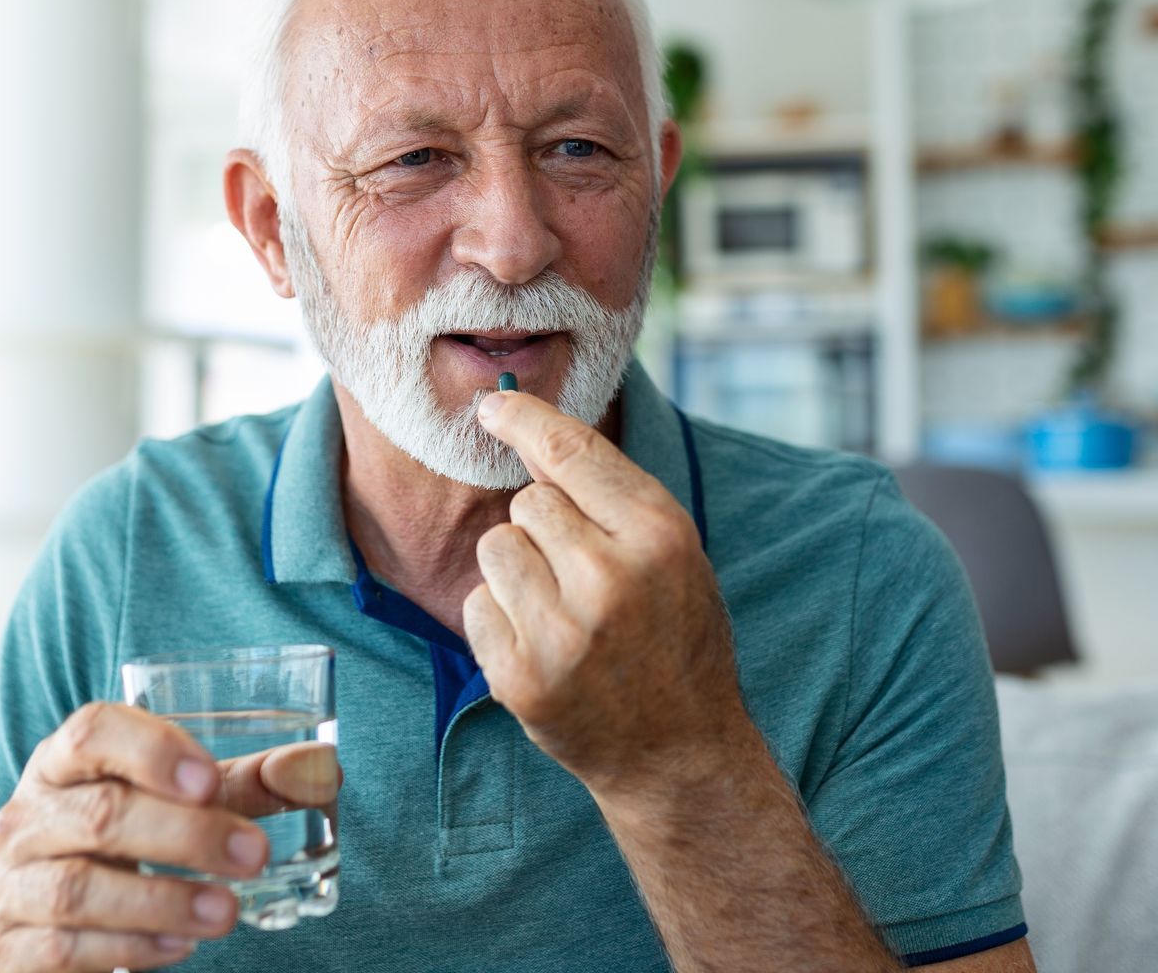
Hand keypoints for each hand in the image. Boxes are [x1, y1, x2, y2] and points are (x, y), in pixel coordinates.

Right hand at [0, 701, 339, 970]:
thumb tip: (322, 770)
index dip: (151, 750)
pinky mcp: (9, 949)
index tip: (209, 780)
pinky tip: (179, 945)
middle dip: (186, 835)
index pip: (90, 732)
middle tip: (255, 855)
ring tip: (228, 912)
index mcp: (63, 763)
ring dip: (162, 900)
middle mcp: (28, 816)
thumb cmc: (112, 842)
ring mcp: (11, 885)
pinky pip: (63, 949)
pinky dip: (128, 947)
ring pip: (79, 888)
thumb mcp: (166, 805)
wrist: (24, 918)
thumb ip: (239, 786)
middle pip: (101, 814)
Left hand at [466, 390, 747, 800]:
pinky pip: (477, 604)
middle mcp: (610, 578)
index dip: (525, 419)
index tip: (493, 405)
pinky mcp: (520, 676)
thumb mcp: (671, 555)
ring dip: (517, 571)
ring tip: (562, 610)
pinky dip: (500, 620)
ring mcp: (562, 632)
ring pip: (496, 547)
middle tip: (583, 575)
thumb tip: (527, 427)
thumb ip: (610, 495)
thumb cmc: (675, 637)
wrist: (679, 752)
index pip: (571, 451)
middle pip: (527, 501)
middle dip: (544, 527)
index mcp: (659, 536)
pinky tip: (544, 647)